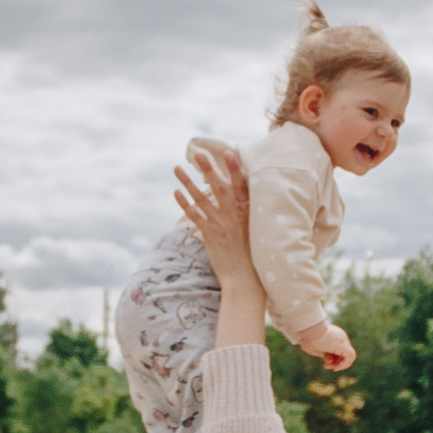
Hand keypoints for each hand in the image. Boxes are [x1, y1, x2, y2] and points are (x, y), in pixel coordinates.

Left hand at [172, 138, 255, 285]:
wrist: (245, 279)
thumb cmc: (253, 255)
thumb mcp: (256, 230)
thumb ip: (248, 213)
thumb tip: (242, 198)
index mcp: (248, 213)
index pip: (241, 186)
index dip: (234, 169)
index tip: (228, 152)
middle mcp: (234, 216)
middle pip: (218, 187)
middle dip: (208, 169)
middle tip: (198, 153)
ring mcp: (220, 224)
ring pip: (201, 199)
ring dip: (188, 182)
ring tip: (177, 168)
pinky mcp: (209, 235)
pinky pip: (194, 216)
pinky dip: (184, 204)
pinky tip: (175, 192)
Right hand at [308, 323, 355, 372]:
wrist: (307, 329)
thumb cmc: (307, 337)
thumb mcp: (316, 347)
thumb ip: (324, 352)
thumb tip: (328, 358)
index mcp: (334, 336)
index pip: (338, 350)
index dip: (333, 359)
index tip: (325, 364)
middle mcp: (340, 337)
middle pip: (343, 353)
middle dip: (336, 362)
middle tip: (326, 366)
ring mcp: (342, 340)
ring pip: (349, 356)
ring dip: (340, 365)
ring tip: (330, 367)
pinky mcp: (342, 345)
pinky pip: (350, 356)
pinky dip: (345, 365)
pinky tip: (336, 368)